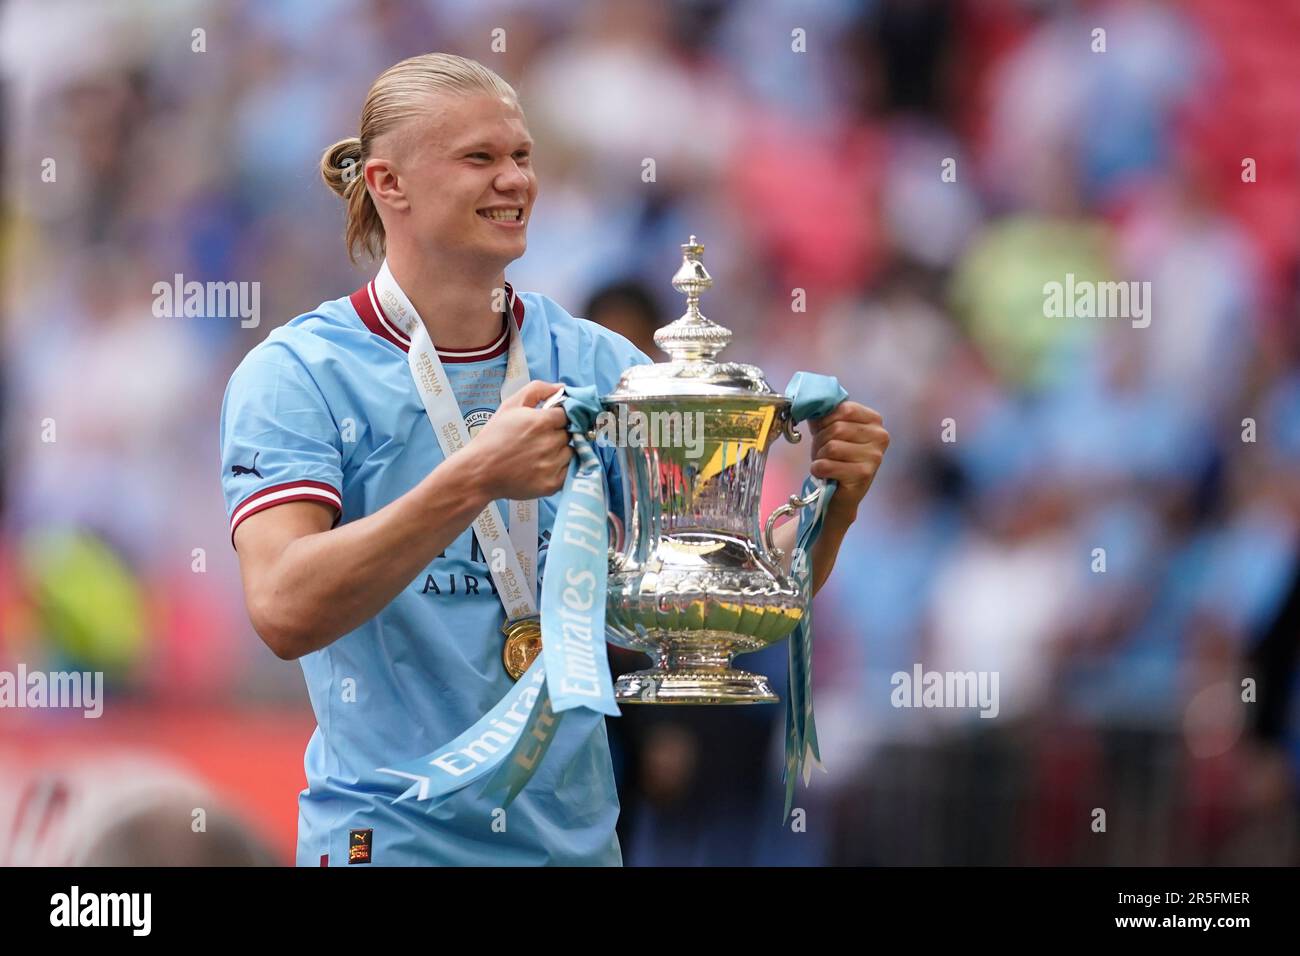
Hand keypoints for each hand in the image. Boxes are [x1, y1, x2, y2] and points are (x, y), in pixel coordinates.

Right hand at [464, 380, 572, 499]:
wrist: (479, 472)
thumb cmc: (493, 437)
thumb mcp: (510, 405)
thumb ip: (537, 390)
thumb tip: (562, 388)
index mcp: (541, 422)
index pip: (567, 414)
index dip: (558, 417)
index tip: (548, 423)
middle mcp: (549, 443)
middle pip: (570, 433)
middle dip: (558, 434)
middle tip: (540, 439)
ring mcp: (552, 465)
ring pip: (571, 451)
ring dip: (561, 451)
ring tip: (540, 453)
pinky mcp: (552, 484)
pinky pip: (569, 471)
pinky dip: (560, 468)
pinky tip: (543, 466)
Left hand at [808, 401, 888, 524]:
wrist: (838, 495)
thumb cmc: (835, 459)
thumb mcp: (830, 431)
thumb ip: (823, 414)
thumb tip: (807, 401)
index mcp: (875, 420)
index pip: (844, 409)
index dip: (825, 419)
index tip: (822, 431)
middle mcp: (880, 436)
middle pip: (837, 428)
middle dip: (820, 441)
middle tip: (823, 452)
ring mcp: (874, 456)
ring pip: (831, 447)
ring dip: (819, 456)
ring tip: (826, 463)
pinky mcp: (864, 474)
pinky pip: (827, 464)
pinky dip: (818, 469)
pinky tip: (825, 474)